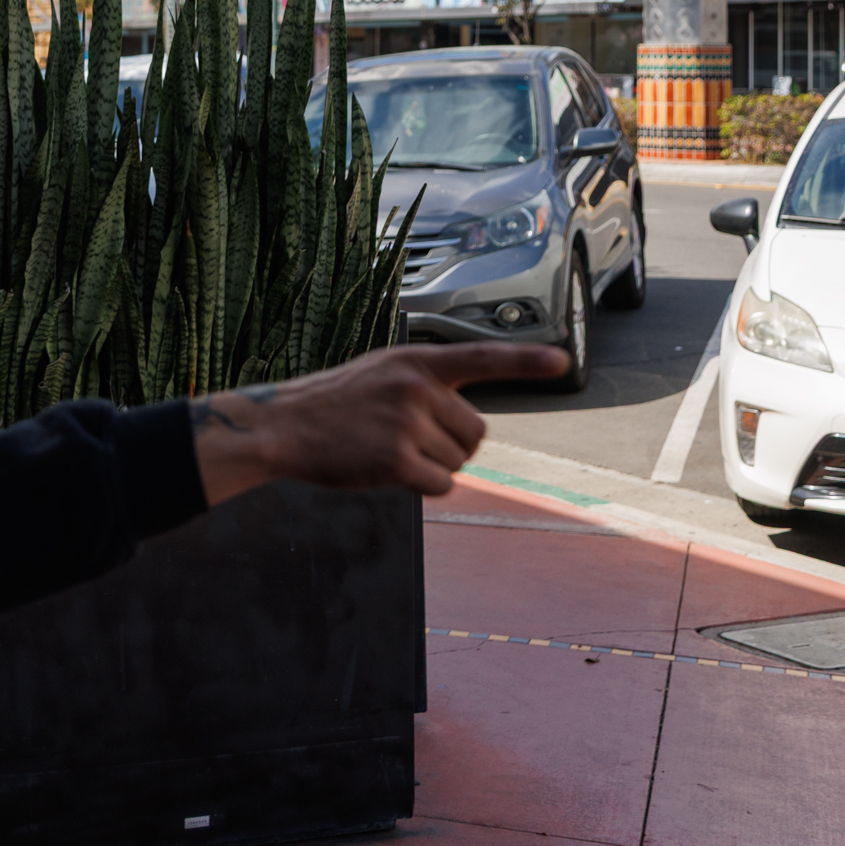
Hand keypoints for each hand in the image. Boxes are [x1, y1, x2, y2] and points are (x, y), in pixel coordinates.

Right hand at [187, 343, 568, 504]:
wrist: (281, 427)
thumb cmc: (332, 406)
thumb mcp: (380, 375)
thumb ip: (424, 386)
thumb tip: (471, 427)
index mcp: (415, 361)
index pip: (482, 357)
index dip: (525, 361)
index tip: (563, 361)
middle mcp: (416, 386)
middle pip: (476, 434)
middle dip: (450, 445)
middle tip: (404, 439)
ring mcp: (406, 422)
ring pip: (458, 463)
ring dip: (431, 467)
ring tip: (386, 450)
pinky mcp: (397, 459)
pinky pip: (440, 485)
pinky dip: (420, 487)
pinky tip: (385, 471)